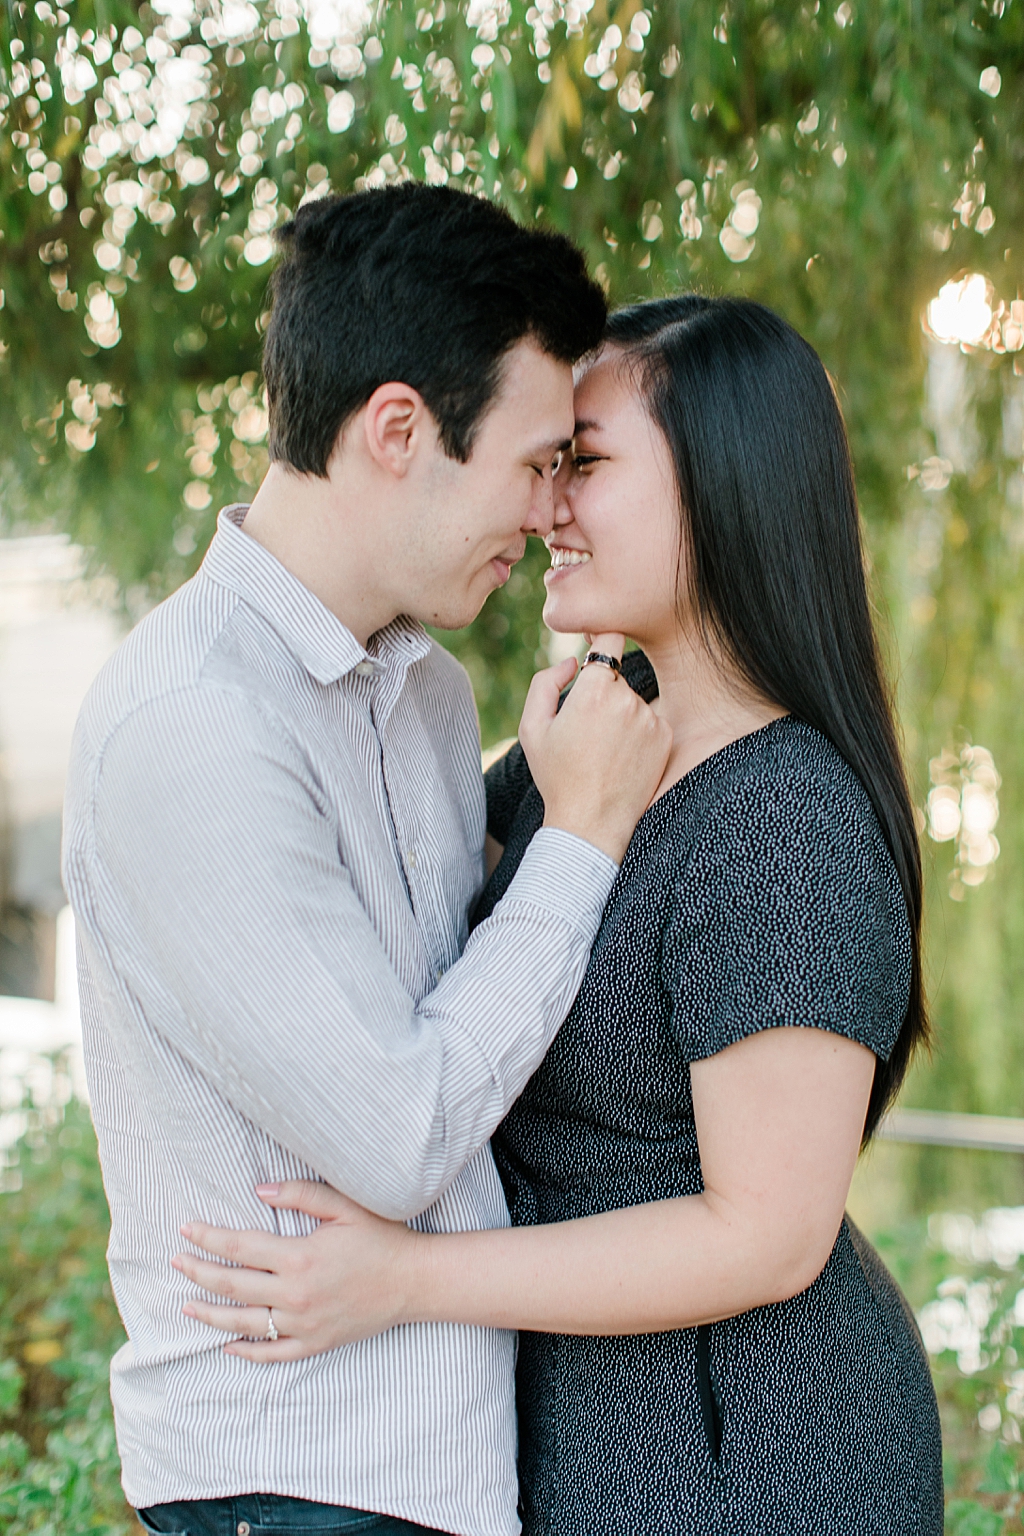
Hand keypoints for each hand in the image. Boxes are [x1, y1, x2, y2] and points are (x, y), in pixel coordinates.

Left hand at [171, 1181, 417, 1359]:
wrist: (414, 1282)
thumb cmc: (381, 1238)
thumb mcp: (345, 1206)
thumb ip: (300, 1194)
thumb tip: (258, 1190)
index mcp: (299, 1258)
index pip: (239, 1247)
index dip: (209, 1237)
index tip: (186, 1230)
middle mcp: (295, 1296)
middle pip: (233, 1285)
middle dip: (199, 1272)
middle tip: (176, 1262)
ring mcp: (303, 1325)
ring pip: (244, 1323)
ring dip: (211, 1314)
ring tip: (187, 1305)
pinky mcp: (315, 1344)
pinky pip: (272, 1353)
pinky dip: (246, 1351)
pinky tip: (227, 1345)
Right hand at [518, 632, 671, 864]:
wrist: (591, 823)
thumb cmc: (557, 775)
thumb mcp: (532, 728)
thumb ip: (546, 682)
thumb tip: (573, 662)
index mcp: (593, 690)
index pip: (610, 638)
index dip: (602, 639)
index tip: (595, 646)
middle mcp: (627, 699)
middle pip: (616, 677)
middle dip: (601, 693)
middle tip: (584, 730)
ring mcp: (650, 718)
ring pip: (632, 701)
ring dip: (619, 715)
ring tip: (602, 751)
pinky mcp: (665, 737)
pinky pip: (649, 721)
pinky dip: (637, 733)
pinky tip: (621, 759)